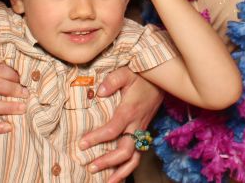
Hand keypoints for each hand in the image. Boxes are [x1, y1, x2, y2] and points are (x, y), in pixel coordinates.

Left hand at [79, 66, 163, 180]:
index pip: (113, 129)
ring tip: (107, 181)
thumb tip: (99, 91)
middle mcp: (137, 124)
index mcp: (130, 110)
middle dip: (108, 161)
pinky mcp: (143, 133)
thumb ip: (113, 80)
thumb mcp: (126, 73)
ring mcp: (141, 130)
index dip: (97, 138)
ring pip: (135, 157)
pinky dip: (128, 168)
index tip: (82, 144)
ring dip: (121, 172)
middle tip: (91, 166)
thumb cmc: (142, 76)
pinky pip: (138, 154)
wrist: (161, 80)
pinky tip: (117, 174)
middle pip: (126, 150)